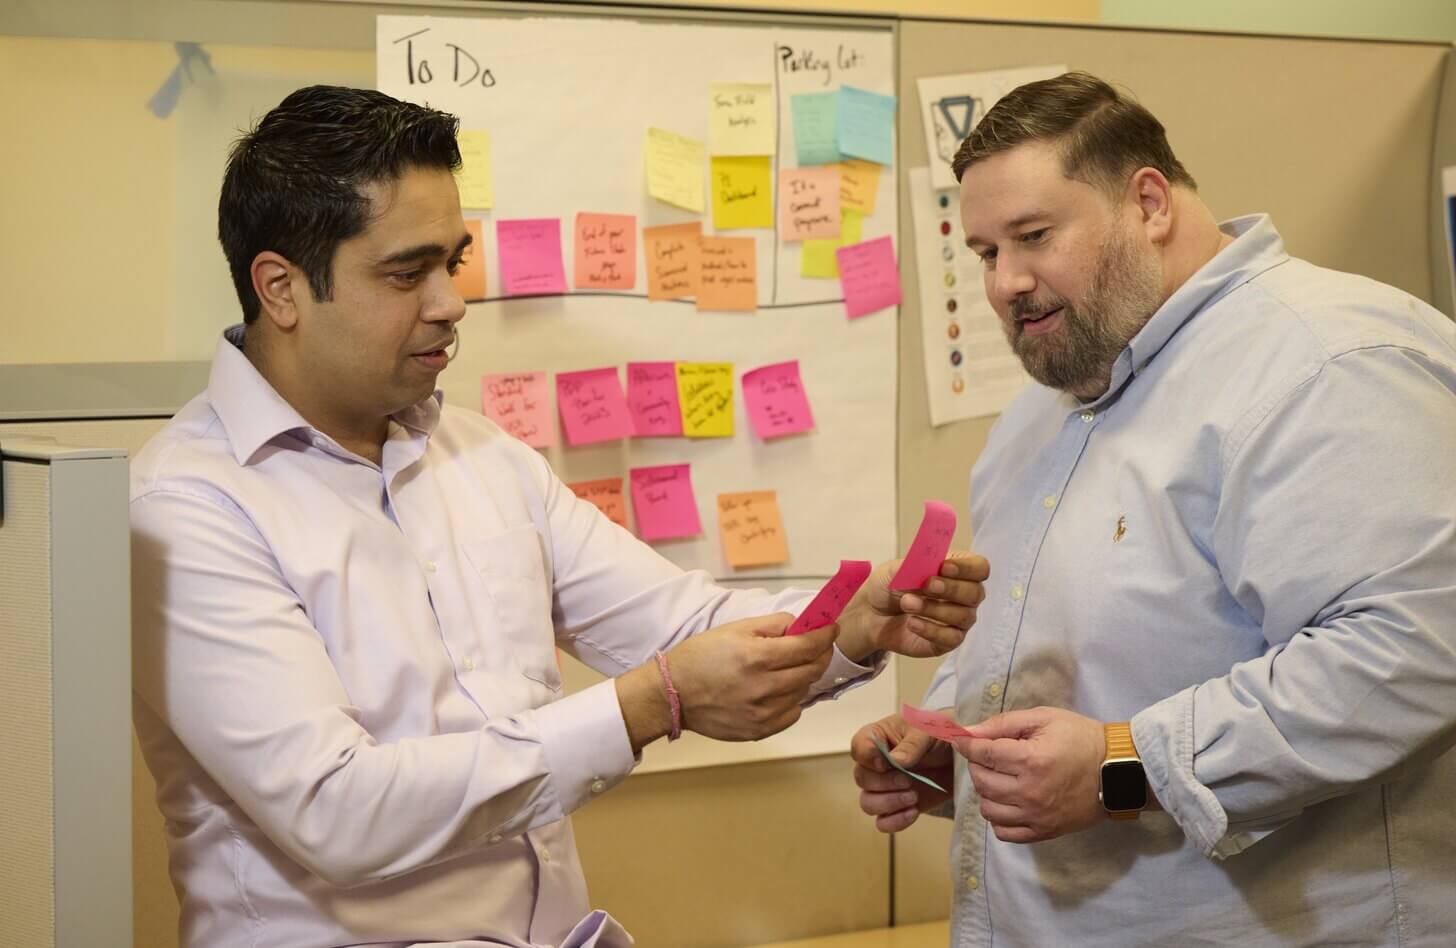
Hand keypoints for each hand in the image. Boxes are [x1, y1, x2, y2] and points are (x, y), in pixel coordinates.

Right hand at [668, 613, 837, 741]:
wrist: (673, 694)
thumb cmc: (701, 657)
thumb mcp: (735, 629)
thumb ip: (773, 625)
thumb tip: (802, 624)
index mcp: (757, 657)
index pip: (807, 646)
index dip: (825, 635)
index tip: (831, 629)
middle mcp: (764, 686)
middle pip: (812, 670)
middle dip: (821, 654)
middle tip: (818, 646)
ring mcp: (763, 712)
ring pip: (803, 691)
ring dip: (804, 676)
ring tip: (790, 667)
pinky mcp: (759, 730)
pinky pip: (792, 713)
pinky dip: (792, 699)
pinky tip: (778, 690)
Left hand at [837, 552, 988, 660]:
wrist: (871, 613)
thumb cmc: (890, 586)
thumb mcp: (896, 569)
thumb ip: (916, 565)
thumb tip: (933, 565)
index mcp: (957, 571)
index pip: (979, 567)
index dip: (967, 567)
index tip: (943, 567)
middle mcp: (964, 596)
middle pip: (975, 593)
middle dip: (951, 588)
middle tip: (926, 585)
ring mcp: (958, 620)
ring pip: (963, 616)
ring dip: (934, 608)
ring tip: (907, 603)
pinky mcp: (947, 641)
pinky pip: (951, 638)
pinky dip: (931, 629)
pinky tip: (912, 623)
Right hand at [851, 713, 953, 831]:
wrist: (957, 760)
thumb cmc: (938, 736)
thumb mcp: (928, 732)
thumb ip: (911, 745)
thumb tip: (895, 761)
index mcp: (878, 738)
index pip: (859, 747)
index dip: (868, 757)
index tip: (885, 763)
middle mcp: (875, 765)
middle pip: (862, 778)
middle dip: (884, 783)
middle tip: (908, 781)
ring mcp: (884, 788)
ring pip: (868, 803)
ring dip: (889, 803)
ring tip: (913, 797)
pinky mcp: (896, 808)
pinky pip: (883, 822)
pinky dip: (895, 821)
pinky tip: (913, 812)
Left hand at [949, 707, 1105, 842]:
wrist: (1118, 770)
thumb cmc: (1082, 738)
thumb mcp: (1045, 719)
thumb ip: (1005, 724)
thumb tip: (971, 732)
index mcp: (1031, 760)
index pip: (982, 754)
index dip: (967, 745)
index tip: (961, 740)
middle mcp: (1030, 792)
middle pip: (981, 782)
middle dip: (977, 765)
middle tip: (988, 756)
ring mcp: (1037, 816)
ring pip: (989, 809)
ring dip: (987, 791)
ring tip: (1000, 778)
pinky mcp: (1044, 831)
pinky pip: (1005, 833)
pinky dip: (999, 818)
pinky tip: (1008, 802)